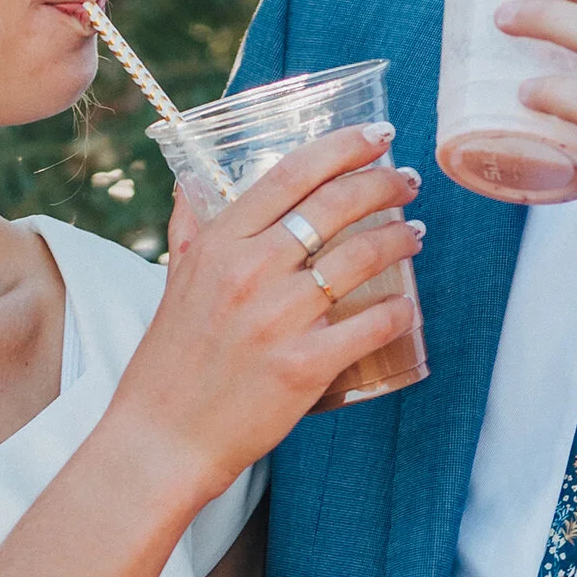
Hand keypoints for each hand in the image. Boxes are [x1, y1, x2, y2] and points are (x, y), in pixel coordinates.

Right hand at [109, 124, 422, 503]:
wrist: (162, 440)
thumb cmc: (168, 365)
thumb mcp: (172, 284)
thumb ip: (190, 231)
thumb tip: (192, 183)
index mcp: (218, 245)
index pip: (291, 174)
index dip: (343, 147)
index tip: (375, 136)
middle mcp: (250, 272)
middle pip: (336, 204)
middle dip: (384, 183)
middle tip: (407, 181)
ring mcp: (280, 318)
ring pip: (363, 256)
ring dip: (401, 238)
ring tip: (414, 235)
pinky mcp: (305, 365)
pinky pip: (373, 323)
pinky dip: (399, 309)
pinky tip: (407, 302)